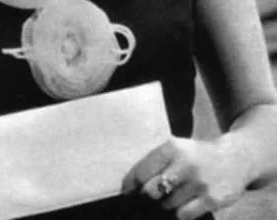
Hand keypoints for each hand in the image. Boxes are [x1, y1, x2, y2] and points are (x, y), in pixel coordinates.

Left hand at [121, 136, 246, 219]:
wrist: (235, 158)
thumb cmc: (196, 156)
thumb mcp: (177, 150)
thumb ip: (156, 164)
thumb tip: (130, 189)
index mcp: (172, 147)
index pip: (141, 171)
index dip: (130, 184)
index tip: (126, 192)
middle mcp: (185, 163)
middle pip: (151, 191)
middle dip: (150, 196)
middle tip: (155, 194)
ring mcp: (199, 182)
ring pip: (167, 205)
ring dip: (168, 204)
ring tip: (179, 193)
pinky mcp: (212, 199)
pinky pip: (184, 215)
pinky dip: (182, 213)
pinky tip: (188, 203)